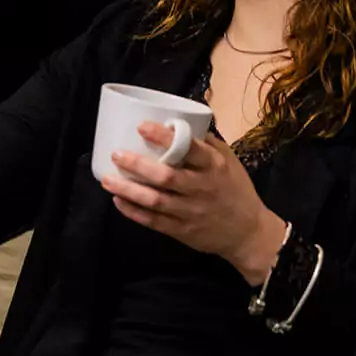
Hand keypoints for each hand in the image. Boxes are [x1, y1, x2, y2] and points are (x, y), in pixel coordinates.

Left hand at [100, 123, 289, 285]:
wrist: (248, 233)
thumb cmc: (235, 190)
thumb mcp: (229, 161)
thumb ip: (206, 143)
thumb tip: (178, 122)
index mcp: (214, 167)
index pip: (189, 149)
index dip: (164, 138)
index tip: (141, 126)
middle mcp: (202, 189)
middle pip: (166, 177)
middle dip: (137, 166)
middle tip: (116, 154)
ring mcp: (191, 212)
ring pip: (155, 201)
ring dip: (128, 190)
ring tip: (106, 179)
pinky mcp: (183, 231)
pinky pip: (154, 221)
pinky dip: (134, 212)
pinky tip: (118, 201)